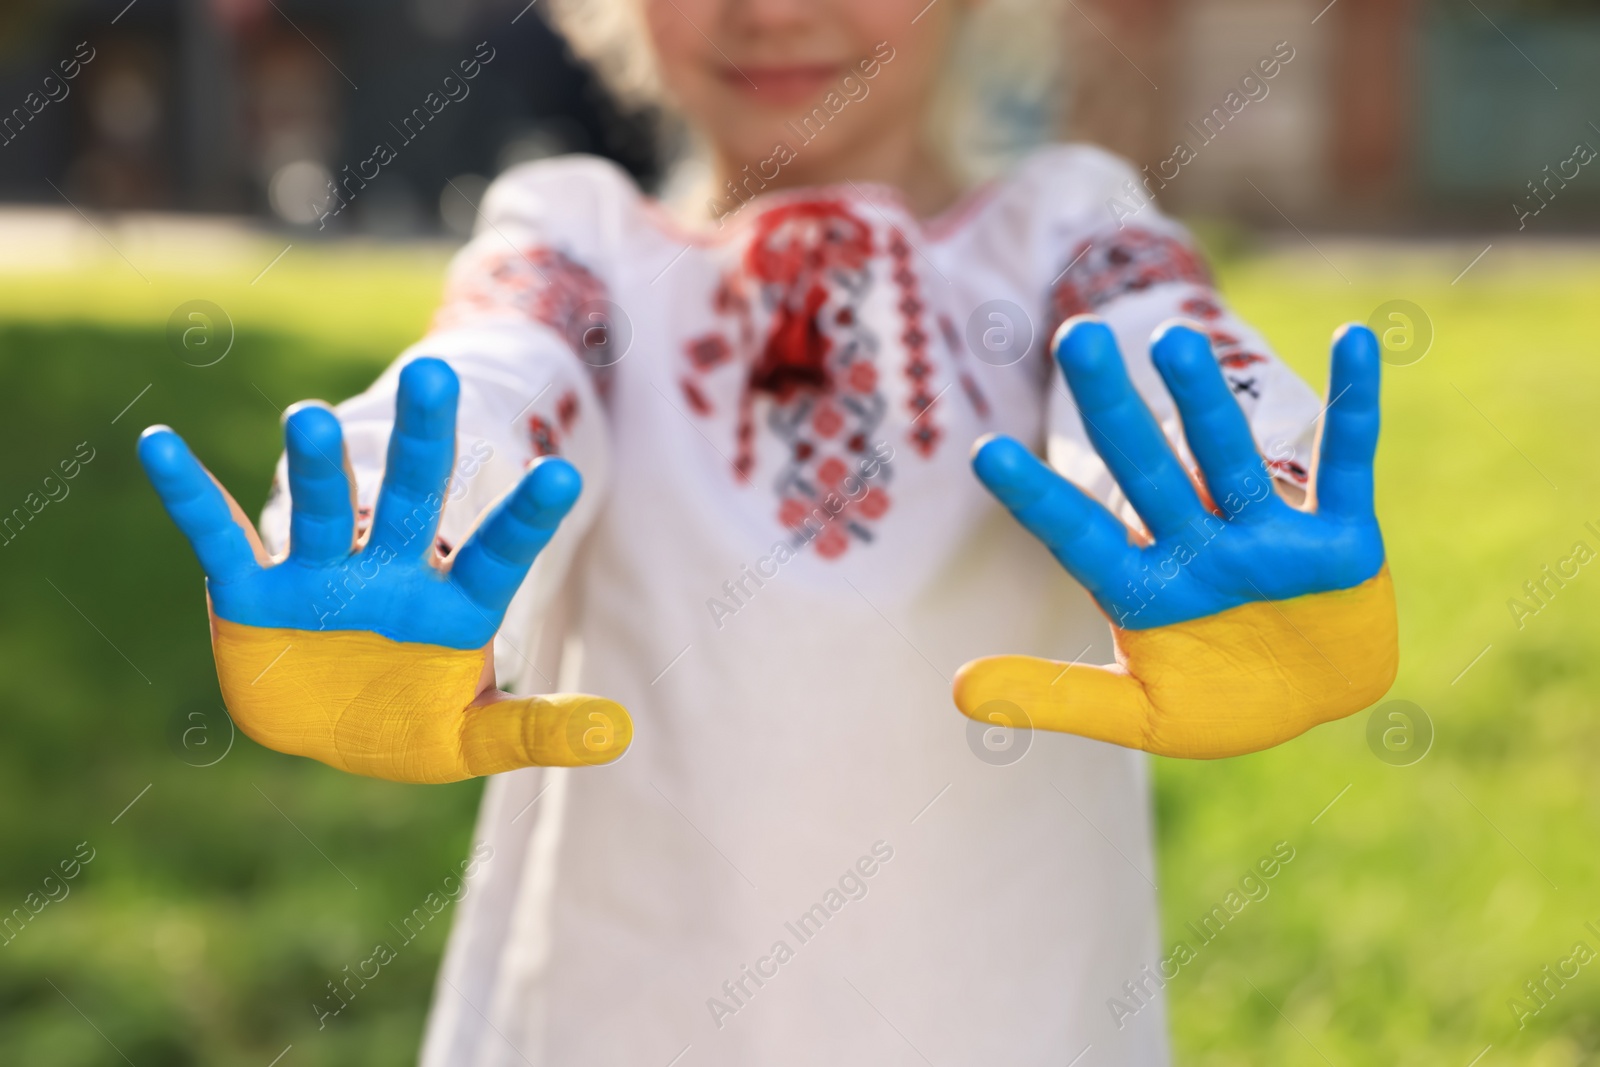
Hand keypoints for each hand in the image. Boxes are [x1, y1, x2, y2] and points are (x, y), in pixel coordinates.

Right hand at [138, 357, 629, 782]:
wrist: (324, 731)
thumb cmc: (408, 724)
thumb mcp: (472, 740)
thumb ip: (536, 730)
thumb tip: (618, 733)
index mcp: (451, 603)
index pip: (496, 554)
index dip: (523, 518)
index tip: (559, 475)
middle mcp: (389, 571)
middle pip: (411, 497)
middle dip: (422, 442)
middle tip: (435, 374)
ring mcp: (318, 572)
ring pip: (323, 508)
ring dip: (317, 467)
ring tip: (313, 419)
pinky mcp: (250, 589)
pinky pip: (218, 533)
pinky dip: (189, 493)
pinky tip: (159, 444)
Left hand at [955, 318, 1395, 757]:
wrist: (1320, 710)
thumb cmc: (1222, 703)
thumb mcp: (1140, 715)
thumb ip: (1058, 699)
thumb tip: (957, 690)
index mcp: (1143, 585)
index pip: (1080, 533)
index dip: (1037, 498)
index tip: (985, 453)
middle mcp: (1197, 544)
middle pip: (1146, 470)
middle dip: (1113, 408)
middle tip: (1077, 337)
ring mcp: (1267, 536)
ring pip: (1229, 458)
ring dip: (1204, 403)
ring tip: (1173, 340)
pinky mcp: (1342, 538)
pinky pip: (1348, 462)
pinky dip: (1353, 403)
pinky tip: (1352, 339)